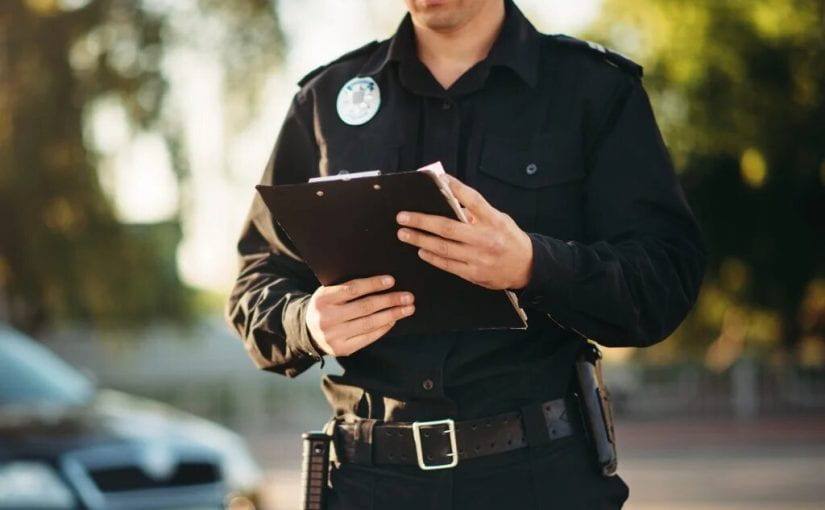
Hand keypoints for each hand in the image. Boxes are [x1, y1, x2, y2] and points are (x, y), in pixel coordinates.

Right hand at [305, 275, 414, 356]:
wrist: (308, 331)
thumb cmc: (326, 306)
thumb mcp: (328, 293)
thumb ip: (347, 288)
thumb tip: (382, 282)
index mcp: (323, 299)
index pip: (352, 289)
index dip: (373, 284)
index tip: (391, 281)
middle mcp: (327, 318)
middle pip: (365, 307)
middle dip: (390, 301)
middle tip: (408, 297)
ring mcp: (334, 336)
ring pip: (369, 323)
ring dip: (392, 315)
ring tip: (407, 308)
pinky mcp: (342, 349)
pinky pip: (368, 337)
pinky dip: (383, 328)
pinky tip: (393, 320)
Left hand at [396, 174, 533, 289]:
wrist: (526, 267)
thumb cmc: (510, 239)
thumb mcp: (500, 219)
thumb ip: (477, 213)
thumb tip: (450, 202)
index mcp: (493, 221)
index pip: (473, 200)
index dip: (456, 188)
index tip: (441, 179)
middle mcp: (485, 239)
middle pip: (448, 228)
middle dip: (422, 221)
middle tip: (403, 217)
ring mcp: (478, 258)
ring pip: (443, 248)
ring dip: (420, 240)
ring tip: (404, 233)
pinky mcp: (473, 274)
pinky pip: (448, 265)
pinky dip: (432, 257)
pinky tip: (420, 250)